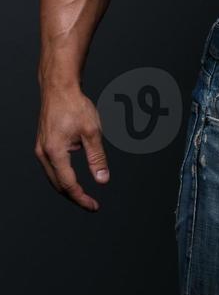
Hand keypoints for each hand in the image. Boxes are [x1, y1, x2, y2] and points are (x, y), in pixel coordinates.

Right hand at [35, 85, 109, 211]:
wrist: (59, 88)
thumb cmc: (75, 106)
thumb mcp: (92, 132)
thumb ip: (97, 158)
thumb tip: (103, 180)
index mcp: (54, 152)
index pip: (68, 184)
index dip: (82, 198)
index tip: (94, 206)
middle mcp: (43, 153)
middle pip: (58, 185)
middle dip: (75, 196)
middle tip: (91, 204)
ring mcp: (40, 149)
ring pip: (53, 178)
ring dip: (67, 188)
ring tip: (84, 195)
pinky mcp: (42, 145)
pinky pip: (51, 168)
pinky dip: (62, 176)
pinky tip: (73, 178)